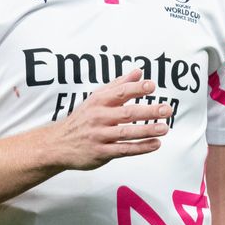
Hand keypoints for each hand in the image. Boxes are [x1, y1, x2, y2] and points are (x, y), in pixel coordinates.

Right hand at [47, 68, 172, 170]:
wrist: (57, 144)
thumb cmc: (82, 119)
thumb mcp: (96, 98)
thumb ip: (118, 85)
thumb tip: (138, 72)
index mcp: (98, 101)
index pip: (119, 92)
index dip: (136, 89)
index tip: (151, 86)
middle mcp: (98, 117)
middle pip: (127, 113)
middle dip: (148, 111)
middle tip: (167, 109)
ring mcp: (99, 136)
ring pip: (126, 133)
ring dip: (147, 131)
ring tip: (164, 128)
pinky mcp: (101, 152)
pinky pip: (124, 150)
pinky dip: (140, 148)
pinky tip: (155, 144)